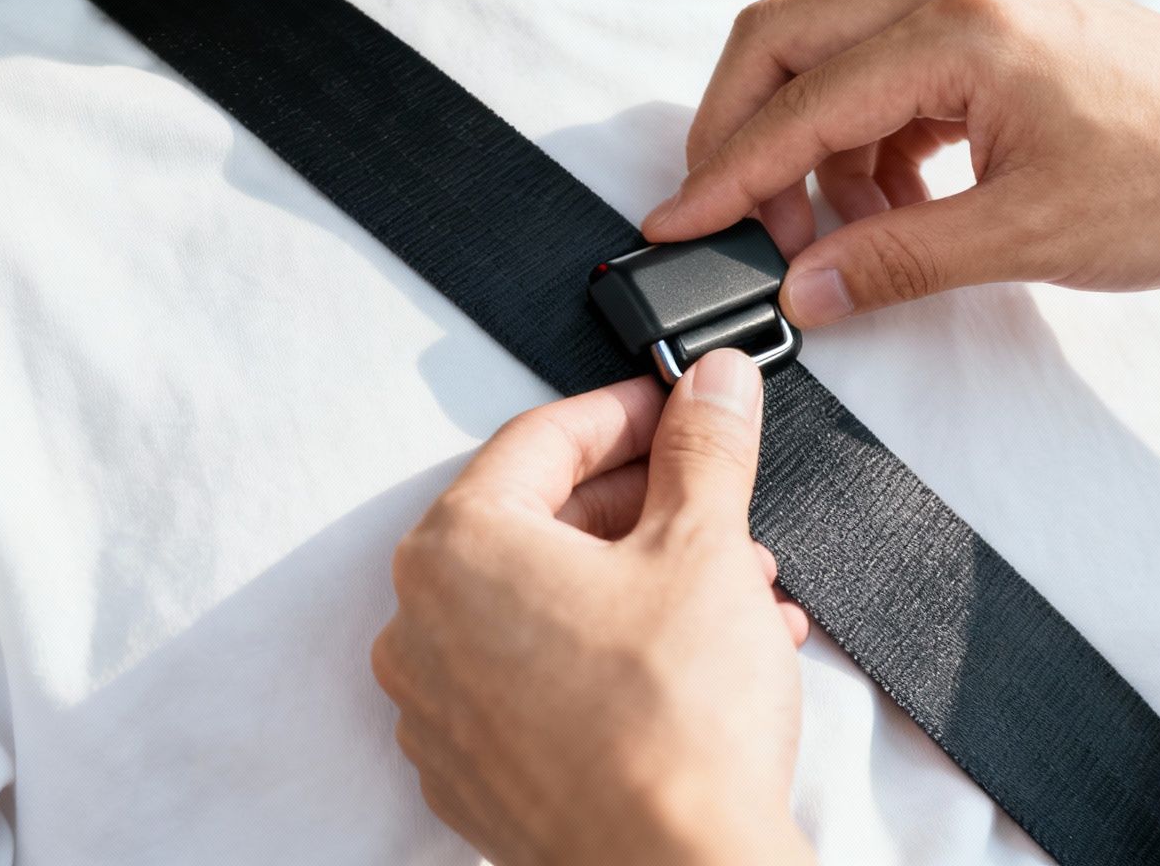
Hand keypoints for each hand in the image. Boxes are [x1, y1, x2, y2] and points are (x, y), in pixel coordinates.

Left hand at [372, 351, 815, 865]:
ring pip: (547, 606)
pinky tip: (695, 653)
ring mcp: (443, 711)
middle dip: (645, 507)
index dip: (627, 412)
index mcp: (455, 550)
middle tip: (716, 499)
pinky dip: (611, 652)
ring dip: (642, 581)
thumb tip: (712, 386)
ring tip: (736, 589)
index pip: (541, 440)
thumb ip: (703, 447)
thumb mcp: (705, 545)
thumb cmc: (673, 725)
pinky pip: (540, 679)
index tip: (678, 406)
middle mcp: (423, 628)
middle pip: (539, 522)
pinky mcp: (478, 773)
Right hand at [643, 0, 1159, 324]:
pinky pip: (887, 64)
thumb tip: (801, 291)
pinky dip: (867, 134)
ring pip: (831, 48)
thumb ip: (895, 260)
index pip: (799, 101)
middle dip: (742, 133)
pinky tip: (895, 202)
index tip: (674, 224)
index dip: (726, 174)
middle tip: (729, 218)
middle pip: (786, 38)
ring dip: (811, 142)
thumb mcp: (1026, 237)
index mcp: (962, 24)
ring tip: (839, 234)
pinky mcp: (997, 14)